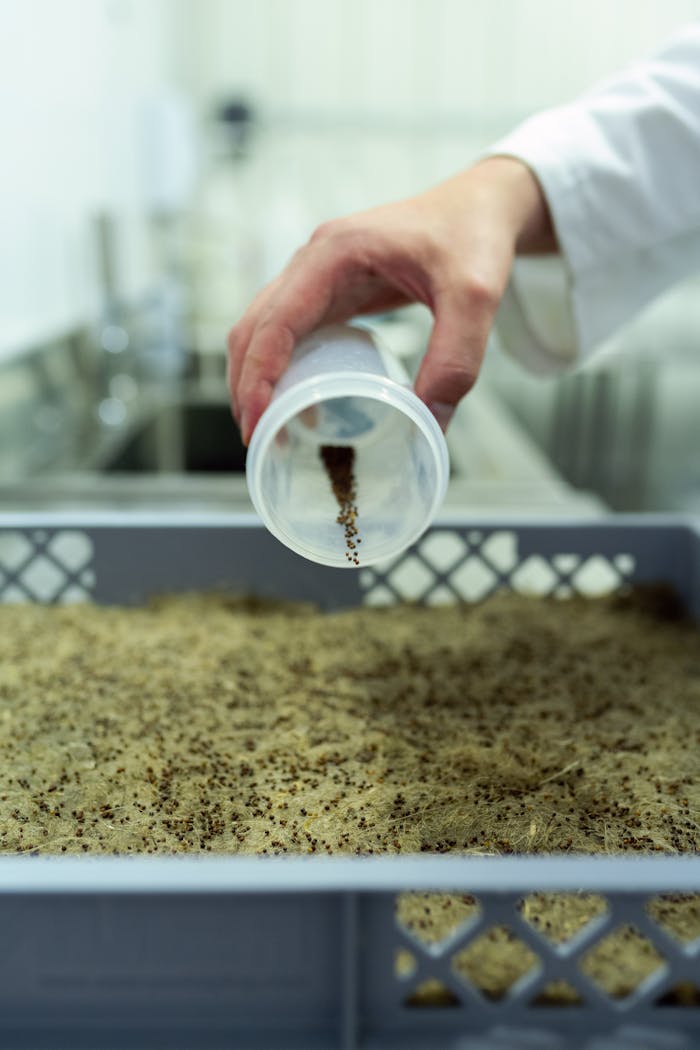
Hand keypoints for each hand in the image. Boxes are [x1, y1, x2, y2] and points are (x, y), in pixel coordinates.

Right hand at [228, 156, 554, 443]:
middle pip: (253, 328)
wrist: (481, 205)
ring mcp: (317, 274)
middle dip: (246, 385)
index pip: (274, 322)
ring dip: (257, 379)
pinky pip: (290, 332)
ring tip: (274, 431)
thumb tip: (427, 426)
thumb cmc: (474, 236)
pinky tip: (300, 403)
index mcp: (333, 253)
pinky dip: (282, 369)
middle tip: (260, 442)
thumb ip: (456, 360)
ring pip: (263, 331)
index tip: (257, 425)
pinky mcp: (331, 290)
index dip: (258, 376)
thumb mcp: (475, 297)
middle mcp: (313, 261)